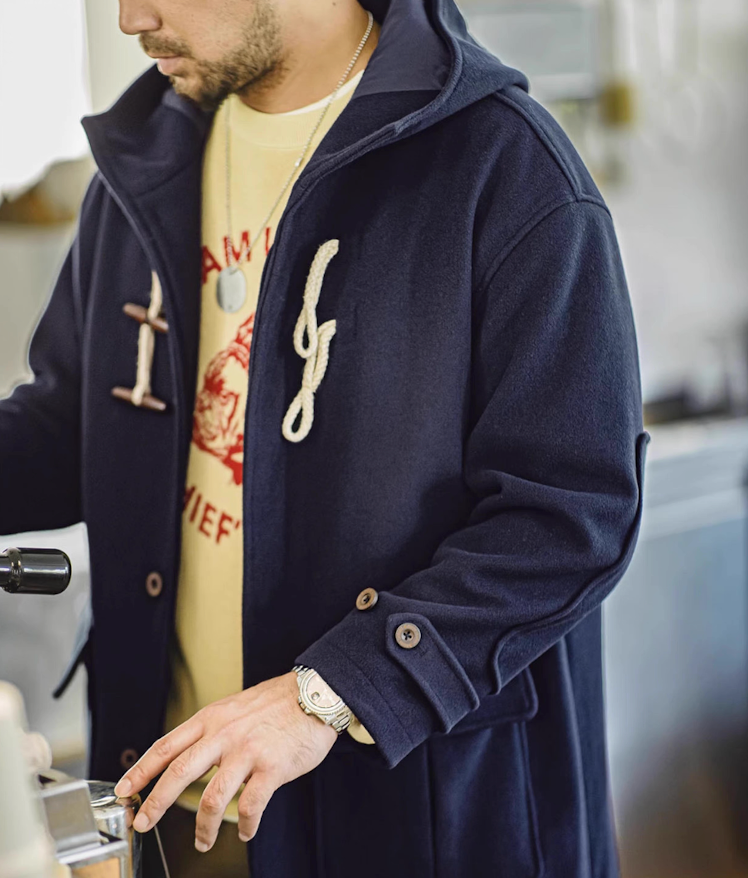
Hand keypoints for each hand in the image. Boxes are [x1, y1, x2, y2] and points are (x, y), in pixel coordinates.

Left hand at [113, 671, 337, 848]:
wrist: (315, 693)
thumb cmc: (277, 703)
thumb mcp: (235, 707)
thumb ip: (213, 730)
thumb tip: (191, 757)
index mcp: (212, 718)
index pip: (167, 745)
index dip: (141, 769)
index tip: (124, 789)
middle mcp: (225, 734)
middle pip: (180, 772)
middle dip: (156, 802)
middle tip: (143, 822)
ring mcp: (248, 751)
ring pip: (213, 798)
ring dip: (204, 827)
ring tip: (203, 842)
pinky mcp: (272, 767)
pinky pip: (252, 805)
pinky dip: (247, 825)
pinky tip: (247, 831)